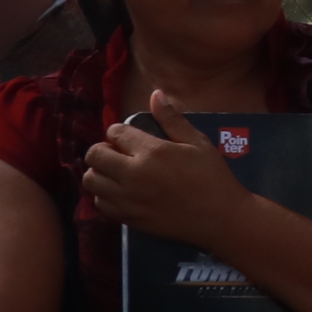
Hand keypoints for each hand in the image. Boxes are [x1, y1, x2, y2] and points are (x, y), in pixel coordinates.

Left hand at [82, 94, 258, 246]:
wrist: (220, 218)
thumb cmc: (212, 177)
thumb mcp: (198, 143)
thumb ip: (172, 119)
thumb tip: (155, 93)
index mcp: (152, 152)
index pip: (115, 132)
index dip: (120, 131)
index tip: (129, 137)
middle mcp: (133, 175)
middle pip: (95, 155)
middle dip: (103, 149)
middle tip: (120, 154)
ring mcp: (128, 199)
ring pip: (91, 180)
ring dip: (100, 172)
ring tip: (117, 173)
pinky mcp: (128, 218)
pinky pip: (99, 203)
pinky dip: (104, 194)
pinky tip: (121, 192)